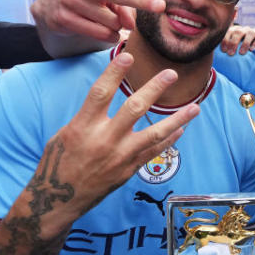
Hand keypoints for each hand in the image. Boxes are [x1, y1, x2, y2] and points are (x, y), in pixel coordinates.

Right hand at [31, 0, 166, 43]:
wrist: (47, 5)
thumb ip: (123, 5)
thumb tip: (130, 25)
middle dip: (141, 1)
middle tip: (161, 6)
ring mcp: (71, 0)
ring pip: (112, 21)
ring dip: (117, 26)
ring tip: (107, 21)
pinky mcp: (65, 18)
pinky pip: (101, 33)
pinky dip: (109, 36)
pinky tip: (104, 31)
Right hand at [42, 51, 197, 224]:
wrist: (59, 199)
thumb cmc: (59, 162)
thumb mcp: (65, 134)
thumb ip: (88, 117)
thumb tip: (107, 100)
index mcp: (83, 126)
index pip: (101, 93)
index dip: (114, 72)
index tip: (128, 55)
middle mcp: (104, 140)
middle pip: (134, 108)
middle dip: (155, 89)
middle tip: (171, 74)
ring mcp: (120, 156)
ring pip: (154, 133)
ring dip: (177, 119)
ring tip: (195, 107)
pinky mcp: (129, 170)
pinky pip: (154, 152)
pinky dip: (169, 139)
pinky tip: (181, 129)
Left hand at [219, 24, 254, 54]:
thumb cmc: (240, 48)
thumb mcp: (232, 46)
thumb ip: (225, 47)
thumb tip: (214, 52)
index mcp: (235, 30)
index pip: (229, 32)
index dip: (225, 40)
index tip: (223, 50)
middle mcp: (244, 29)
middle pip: (238, 32)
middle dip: (233, 43)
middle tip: (230, 54)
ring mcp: (254, 32)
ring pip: (250, 34)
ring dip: (245, 43)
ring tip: (241, 53)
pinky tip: (251, 49)